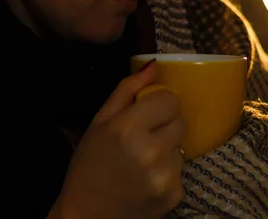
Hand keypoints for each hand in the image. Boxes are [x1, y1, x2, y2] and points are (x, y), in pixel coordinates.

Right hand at [49, 60, 185, 218]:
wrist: (86, 217)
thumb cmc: (89, 166)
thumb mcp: (99, 122)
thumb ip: (127, 89)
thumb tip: (153, 64)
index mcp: (129, 126)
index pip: (171, 100)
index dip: (159, 105)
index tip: (148, 114)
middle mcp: (151, 149)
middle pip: (180, 121)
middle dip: (165, 126)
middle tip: (144, 139)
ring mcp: (165, 174)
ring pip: (181, 147)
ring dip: (167, 151)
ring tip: (142, 163)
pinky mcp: (174, 194)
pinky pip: (181, 172)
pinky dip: (167, 174)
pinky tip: (146, 181)